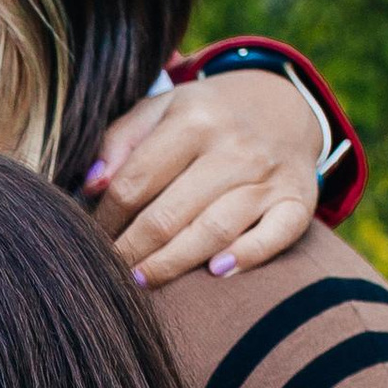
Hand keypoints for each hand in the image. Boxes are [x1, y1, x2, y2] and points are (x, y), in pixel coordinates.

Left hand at [86, 69, 323, 286]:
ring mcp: (269, 175)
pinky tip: (216, 273)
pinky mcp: (298, 200)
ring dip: (172, 264)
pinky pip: (275, 235)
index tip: (90, 238)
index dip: (106, 218)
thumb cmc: (206, 117)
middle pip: (168, 214)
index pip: (135, 182)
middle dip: (131, 250)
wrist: (283, 105)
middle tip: (108, 272)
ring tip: (140, 282)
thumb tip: (90, 185)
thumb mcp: (161, 109)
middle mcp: (234, 146)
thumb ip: (120, 140)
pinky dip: (247, 256)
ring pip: (214, 230)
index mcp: (193, 119)